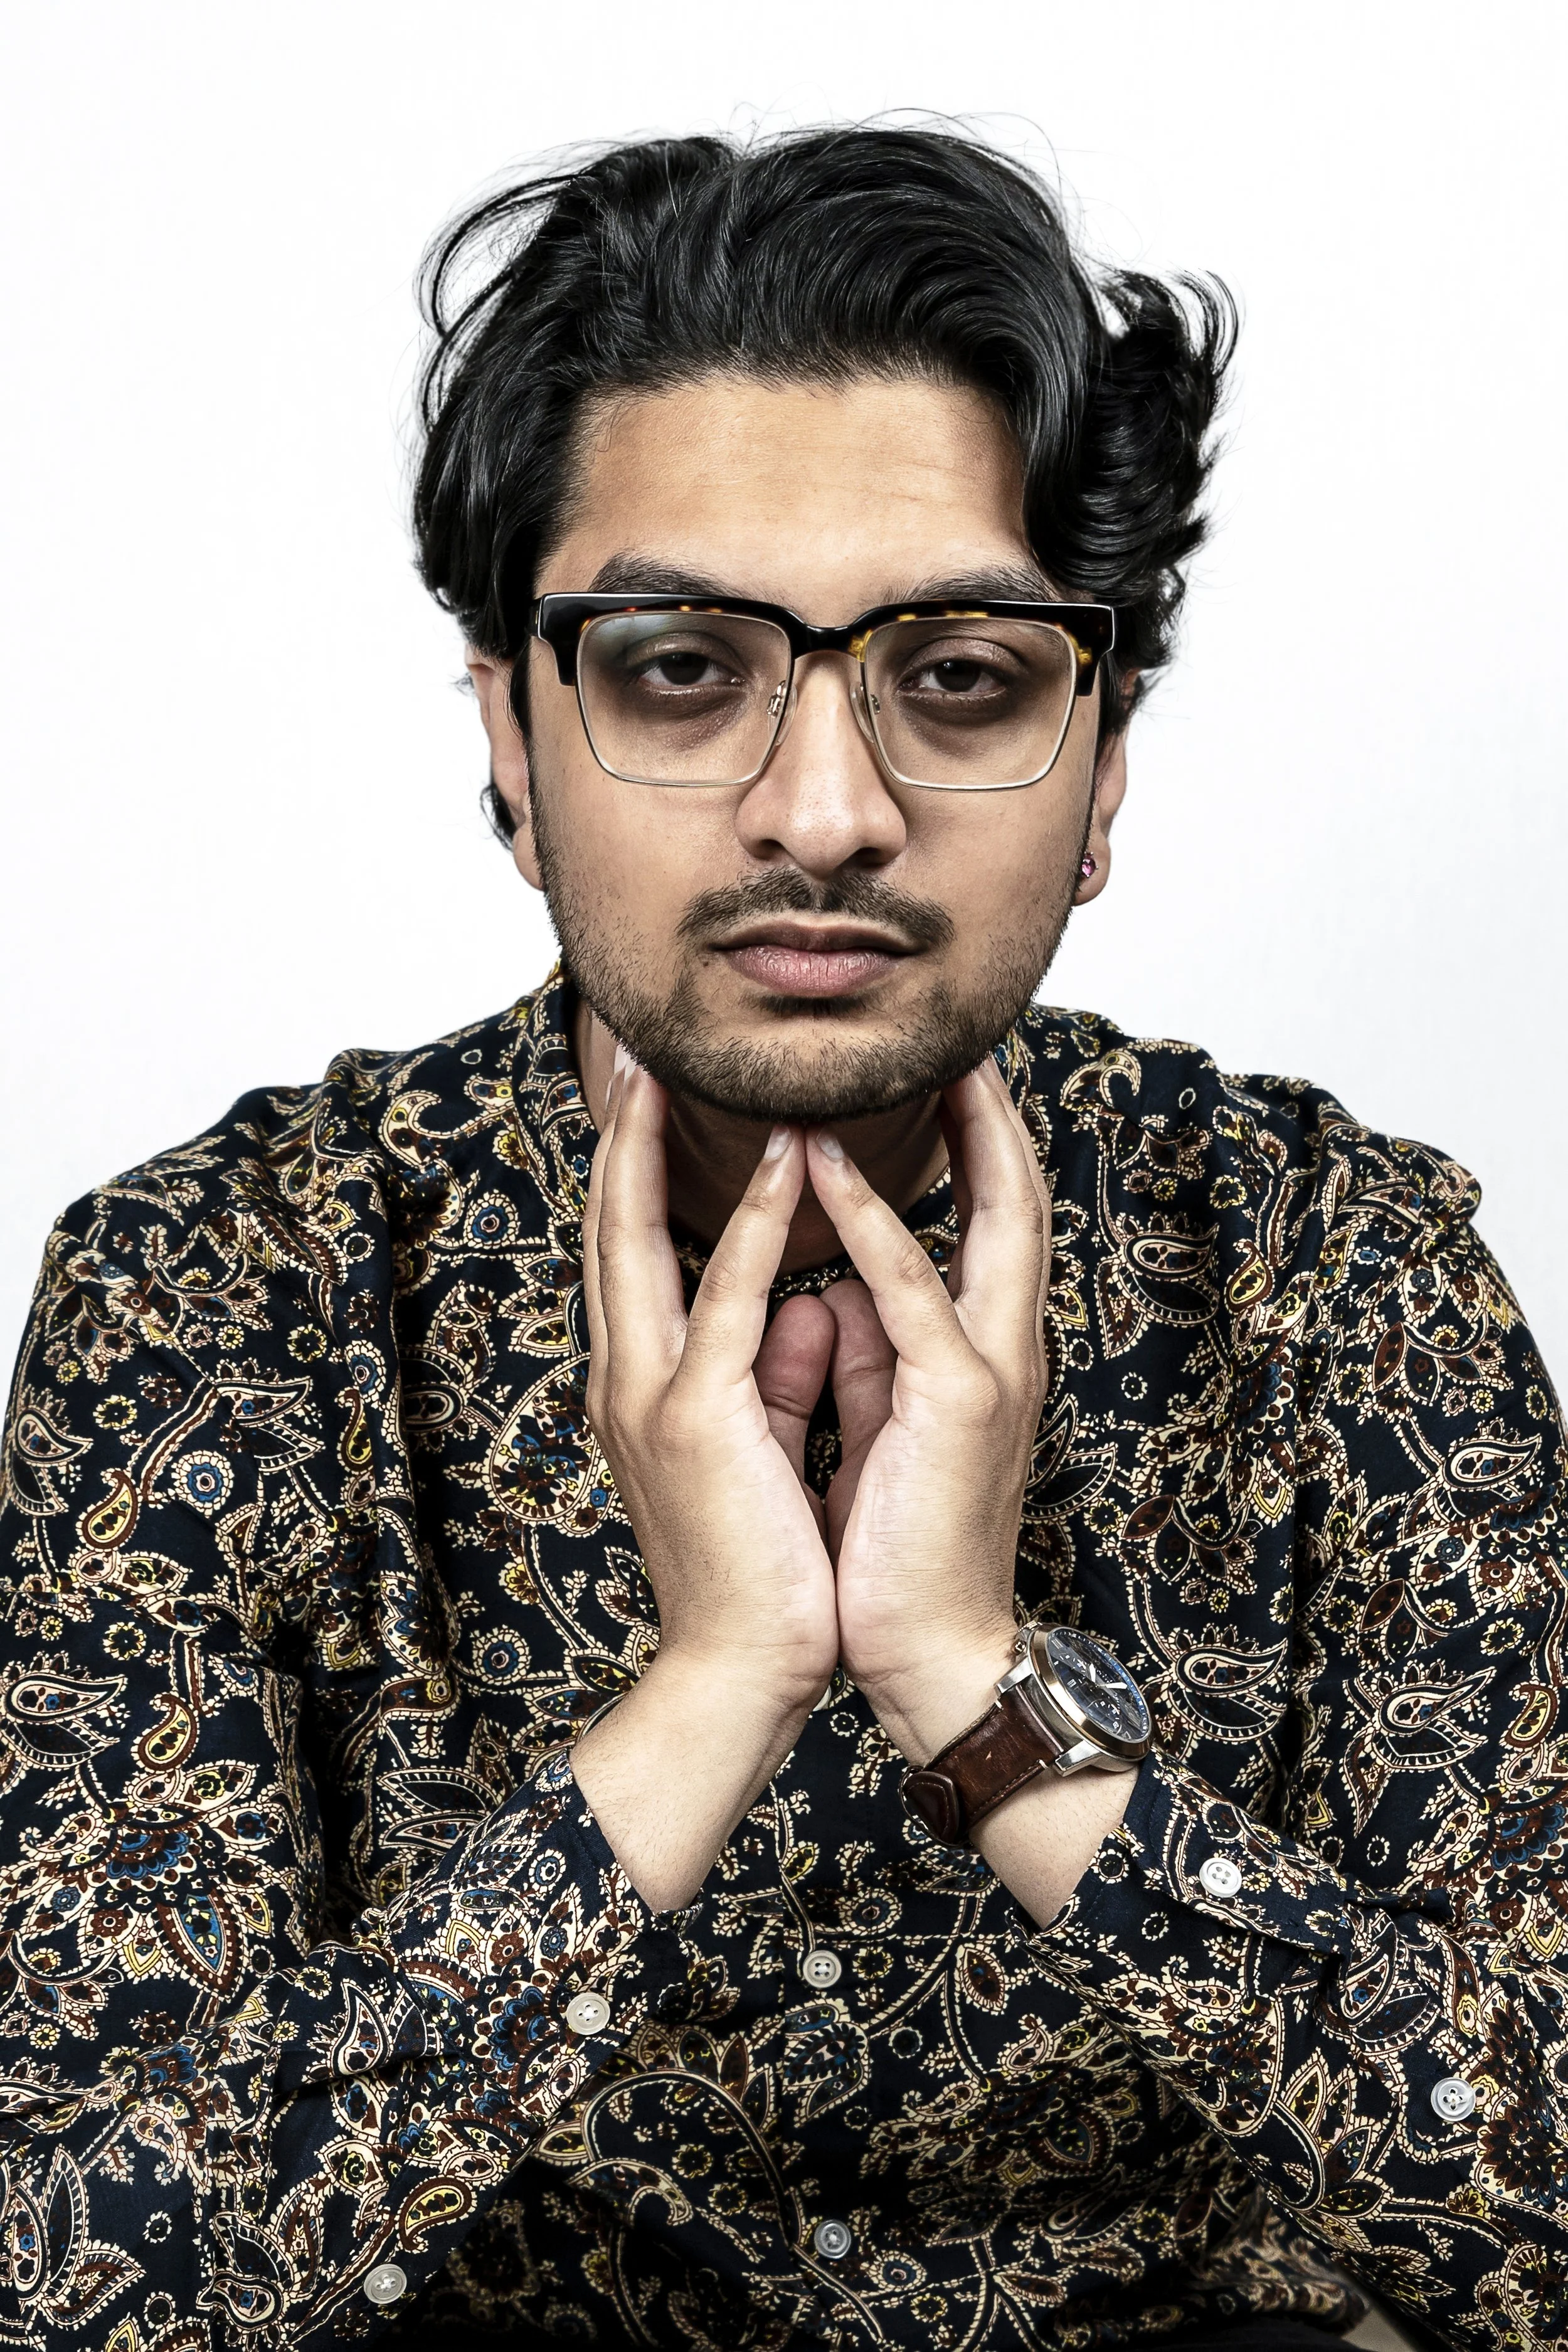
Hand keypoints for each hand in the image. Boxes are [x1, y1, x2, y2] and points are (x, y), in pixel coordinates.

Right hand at [569, 1059, 838, 1908]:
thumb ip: (777, 1367)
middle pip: (605, 1227)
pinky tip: (775, 1164)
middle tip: (628, 1048)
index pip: (629, 1251)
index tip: (646, 1095)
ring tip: (665, 1067)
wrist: (742, 1669)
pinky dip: (744, 1225)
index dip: (631, 1169)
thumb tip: (808, 1305)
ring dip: (650, 1149)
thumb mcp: (763, 1443)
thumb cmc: (765, 1563)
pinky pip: (724, 1300)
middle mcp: (629, 1375)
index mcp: (646, 1382)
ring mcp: (650, 1395)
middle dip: (615, 1135)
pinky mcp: (695, 1420)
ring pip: (633, 1243)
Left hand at [806, 1056, 1051, 1766]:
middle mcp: (1002, 1346)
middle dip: (992, 1105)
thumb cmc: (895, 1546)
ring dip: (954, 1128)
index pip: (993, 1216)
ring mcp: (992, 1370)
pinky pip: (911, 1292)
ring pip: (993, 1218)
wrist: (926, 1653)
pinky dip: (872, 1221)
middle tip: (954, 1025)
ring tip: (914, 1052)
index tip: (941, 1067)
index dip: (977, 1137)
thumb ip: (869, 1349)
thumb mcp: (883, 1423)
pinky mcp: (960, 1404)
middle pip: (1021, 1192)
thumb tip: (833, 1291)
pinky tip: (823, 1163)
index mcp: (980, 1351)